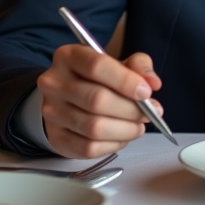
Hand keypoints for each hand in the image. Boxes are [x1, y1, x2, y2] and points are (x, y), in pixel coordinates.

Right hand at [37, 45, 163, 158]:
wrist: (67, 101)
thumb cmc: (98, 80)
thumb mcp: (118, 64)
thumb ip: (138, 66)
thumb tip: (153, 83)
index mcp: (68, 57)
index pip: (96, 66)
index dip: (125, 80)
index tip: (146, 92)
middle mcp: (54, 83)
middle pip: (97, 99)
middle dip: (131, 109)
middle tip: (151, 112)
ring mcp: (51, 113)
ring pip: (94, 127)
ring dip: (126, 129)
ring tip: (139, 125)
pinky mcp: (56, 138)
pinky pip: (89, 147)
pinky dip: (114, 144)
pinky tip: (123, 136)